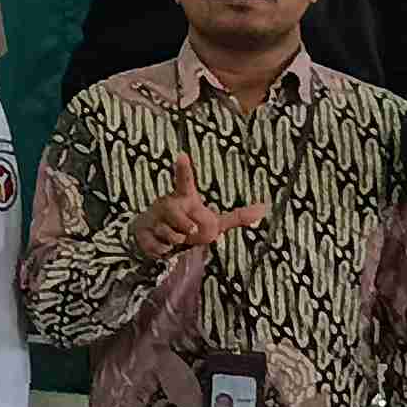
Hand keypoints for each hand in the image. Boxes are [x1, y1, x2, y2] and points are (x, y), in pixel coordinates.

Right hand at [130, 150, 268, 263]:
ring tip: (177, 238)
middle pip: (180, 217)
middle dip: (188, 228)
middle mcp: (167, 203)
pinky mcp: (143, 232)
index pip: (185, 181)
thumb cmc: (189, 226)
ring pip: (169, 233)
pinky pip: (158, 246)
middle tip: (191, 232)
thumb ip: (237, 217)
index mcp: (185, 197)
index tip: (182, 155)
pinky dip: (164, 251)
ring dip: (177, 241)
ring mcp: (153, 217)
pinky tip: (164, 246)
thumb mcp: (214, 223)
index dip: (184, 169)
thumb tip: (264, 208)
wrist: (156, 241)